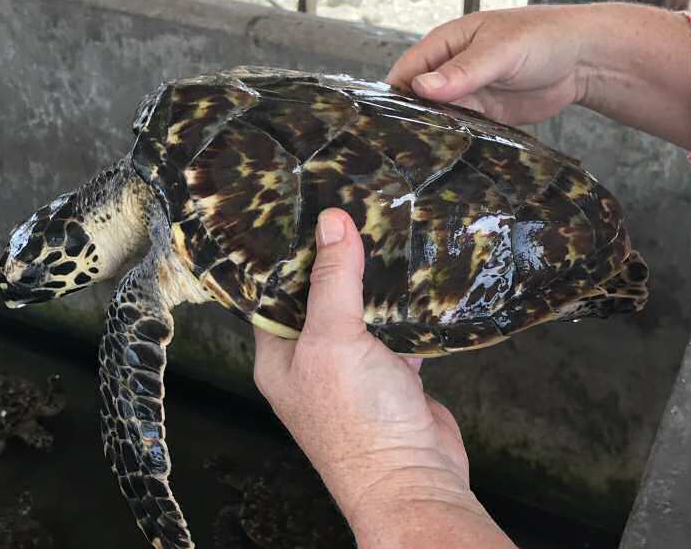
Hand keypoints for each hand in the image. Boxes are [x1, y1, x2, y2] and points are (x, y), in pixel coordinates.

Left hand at [253, 209, 512, 546]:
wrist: (413, 476)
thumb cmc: (356, 420)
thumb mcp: (334, 339)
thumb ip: (334, 280)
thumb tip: (332, 223)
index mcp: (279, 356)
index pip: (274, 293)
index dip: (289, 256)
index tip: (306, 214)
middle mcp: (313, 362)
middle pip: (320, 300)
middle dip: (338, 263)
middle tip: (352, 214)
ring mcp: (354, 371)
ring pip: (361, 316)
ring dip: (374, 286)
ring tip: (385, 235)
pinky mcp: (392, 377)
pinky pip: (396, 333)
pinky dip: (406, 312)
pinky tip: (416, 283)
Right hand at [387, 3, 690, 150]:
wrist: (582, 61)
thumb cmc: (540, 39)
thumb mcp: (499, 51)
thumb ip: (462, 71)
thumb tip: (421, 88)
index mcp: (446, 45)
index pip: (407, 71)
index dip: (394, 95)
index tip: (382, 124)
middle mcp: (450, 71)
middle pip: (417, 99)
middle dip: (409, 121)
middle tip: (398, 152)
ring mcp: (467, 96)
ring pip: (438, 119)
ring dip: (432, 136)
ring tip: (417, 163)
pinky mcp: (484, 118)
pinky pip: (461, 132)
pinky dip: (454, 145)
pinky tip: (447, 162)